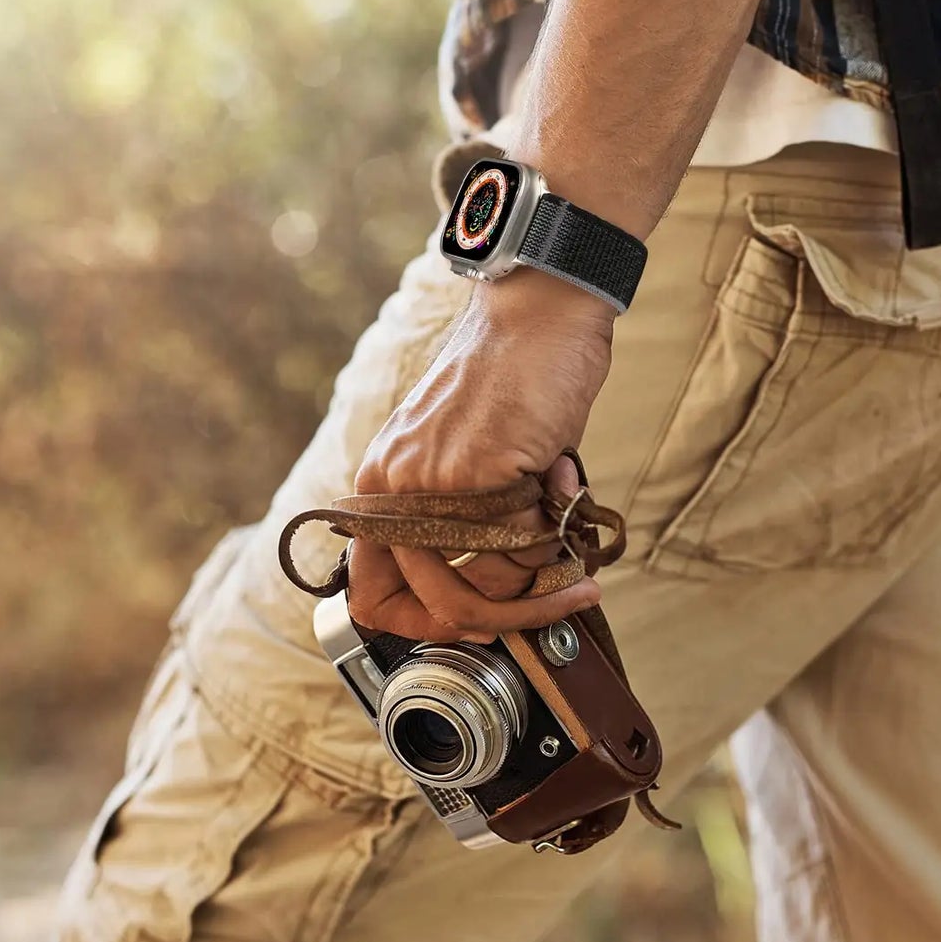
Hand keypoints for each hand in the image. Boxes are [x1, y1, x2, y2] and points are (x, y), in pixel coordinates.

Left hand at [347, 268, 616, 642]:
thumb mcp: (465, 460)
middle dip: (507, 619)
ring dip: (543, 577)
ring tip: (568, 544)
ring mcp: (431, 482)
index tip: (474, 628)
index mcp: (380, 488)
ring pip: (489, 581)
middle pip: (440, 605)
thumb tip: (505, 597)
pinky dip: (557, 530)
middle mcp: (392, 490)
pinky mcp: (476, 472)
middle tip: (549, 606)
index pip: (372, 597)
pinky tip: (567, 489)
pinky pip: (524, 542)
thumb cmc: (512, 381)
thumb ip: (466, 526)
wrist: (537, 314)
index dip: (424, 626)